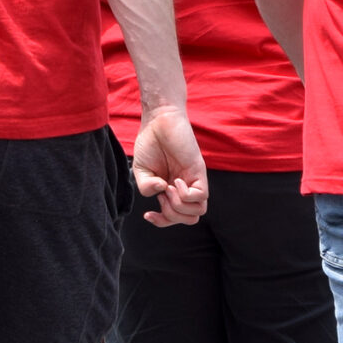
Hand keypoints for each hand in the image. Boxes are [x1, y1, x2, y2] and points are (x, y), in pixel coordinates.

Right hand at [132, 108, 208, 227]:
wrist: (157, 120)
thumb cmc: (150, 143)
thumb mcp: (141, 171)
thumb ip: (146, 188)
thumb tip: (161, 192)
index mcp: (172, 190)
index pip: (176, 217)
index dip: (162, 222)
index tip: (148, 214)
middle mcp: (185, 187)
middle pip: (190, 219)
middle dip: (172, 216)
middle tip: (161, 196)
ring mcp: (193, 180)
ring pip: (198, 212)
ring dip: (179, 206)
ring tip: (168, 188)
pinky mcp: (199, 171)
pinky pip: (201, 195)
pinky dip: (185, 194)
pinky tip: (175, 180)